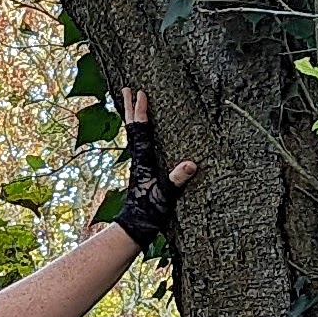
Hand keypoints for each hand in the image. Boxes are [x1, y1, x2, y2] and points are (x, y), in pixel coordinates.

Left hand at [115, 87, 196, 250]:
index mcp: (143, 161)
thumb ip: (176, 181)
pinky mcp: (141, 172)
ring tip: (130, 103)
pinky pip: (139, 146)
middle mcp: (138, 160)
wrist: (135, 228)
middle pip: (132, 128)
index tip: (141, 92)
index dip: (141, 112)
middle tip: (126, 88)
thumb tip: (191, 164)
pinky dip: (139, 134)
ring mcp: (138, 165)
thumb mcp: (165, 197)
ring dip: (132, 118)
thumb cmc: (148, 213)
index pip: (142, 131)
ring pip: (134, 135)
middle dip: (129, 107)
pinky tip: (144, 134)